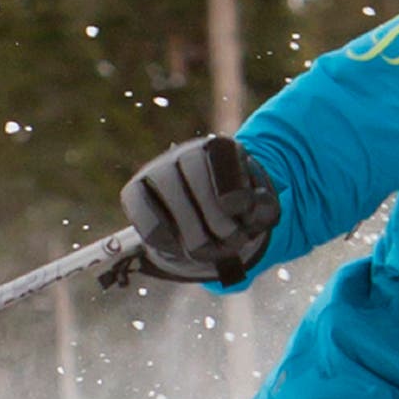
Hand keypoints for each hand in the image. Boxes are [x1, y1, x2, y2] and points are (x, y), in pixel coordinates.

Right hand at [121, 133, 279, 283]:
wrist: (202, 210)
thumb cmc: (235, 207)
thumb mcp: (260, 207)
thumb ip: (264, 208)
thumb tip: (252, 208)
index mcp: (220, 148)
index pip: (229, 178)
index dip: (240, 205)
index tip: (243, 214)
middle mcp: (185, 152)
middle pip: (206, 200)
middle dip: (225, 232)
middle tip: (233, 243)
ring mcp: (156, 170)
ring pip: (179, 216)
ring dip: (201, 245)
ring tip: (211, 250)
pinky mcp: (133, 191)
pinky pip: (150, 226)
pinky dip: (169, 244)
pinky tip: (180, 245)